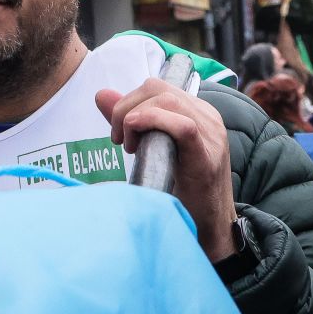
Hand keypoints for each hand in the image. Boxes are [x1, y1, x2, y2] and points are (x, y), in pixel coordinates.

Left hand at [95, 79, 236, 260]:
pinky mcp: (207, 156)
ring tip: (129, 146)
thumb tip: (101, 95)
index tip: (118, 130)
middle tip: (118, 139)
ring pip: (168, 101)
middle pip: (157, 88)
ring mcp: (211, 135)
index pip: (156, 87)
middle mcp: (207, 117)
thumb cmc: (181, 189)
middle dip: (126, 108)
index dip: (129, 101)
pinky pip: (183, 126)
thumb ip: (131, 120)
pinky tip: (135, 134)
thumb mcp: (154, 148)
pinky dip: (154, 121)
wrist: (209, 226)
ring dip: (134, 117)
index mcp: (196, 112)